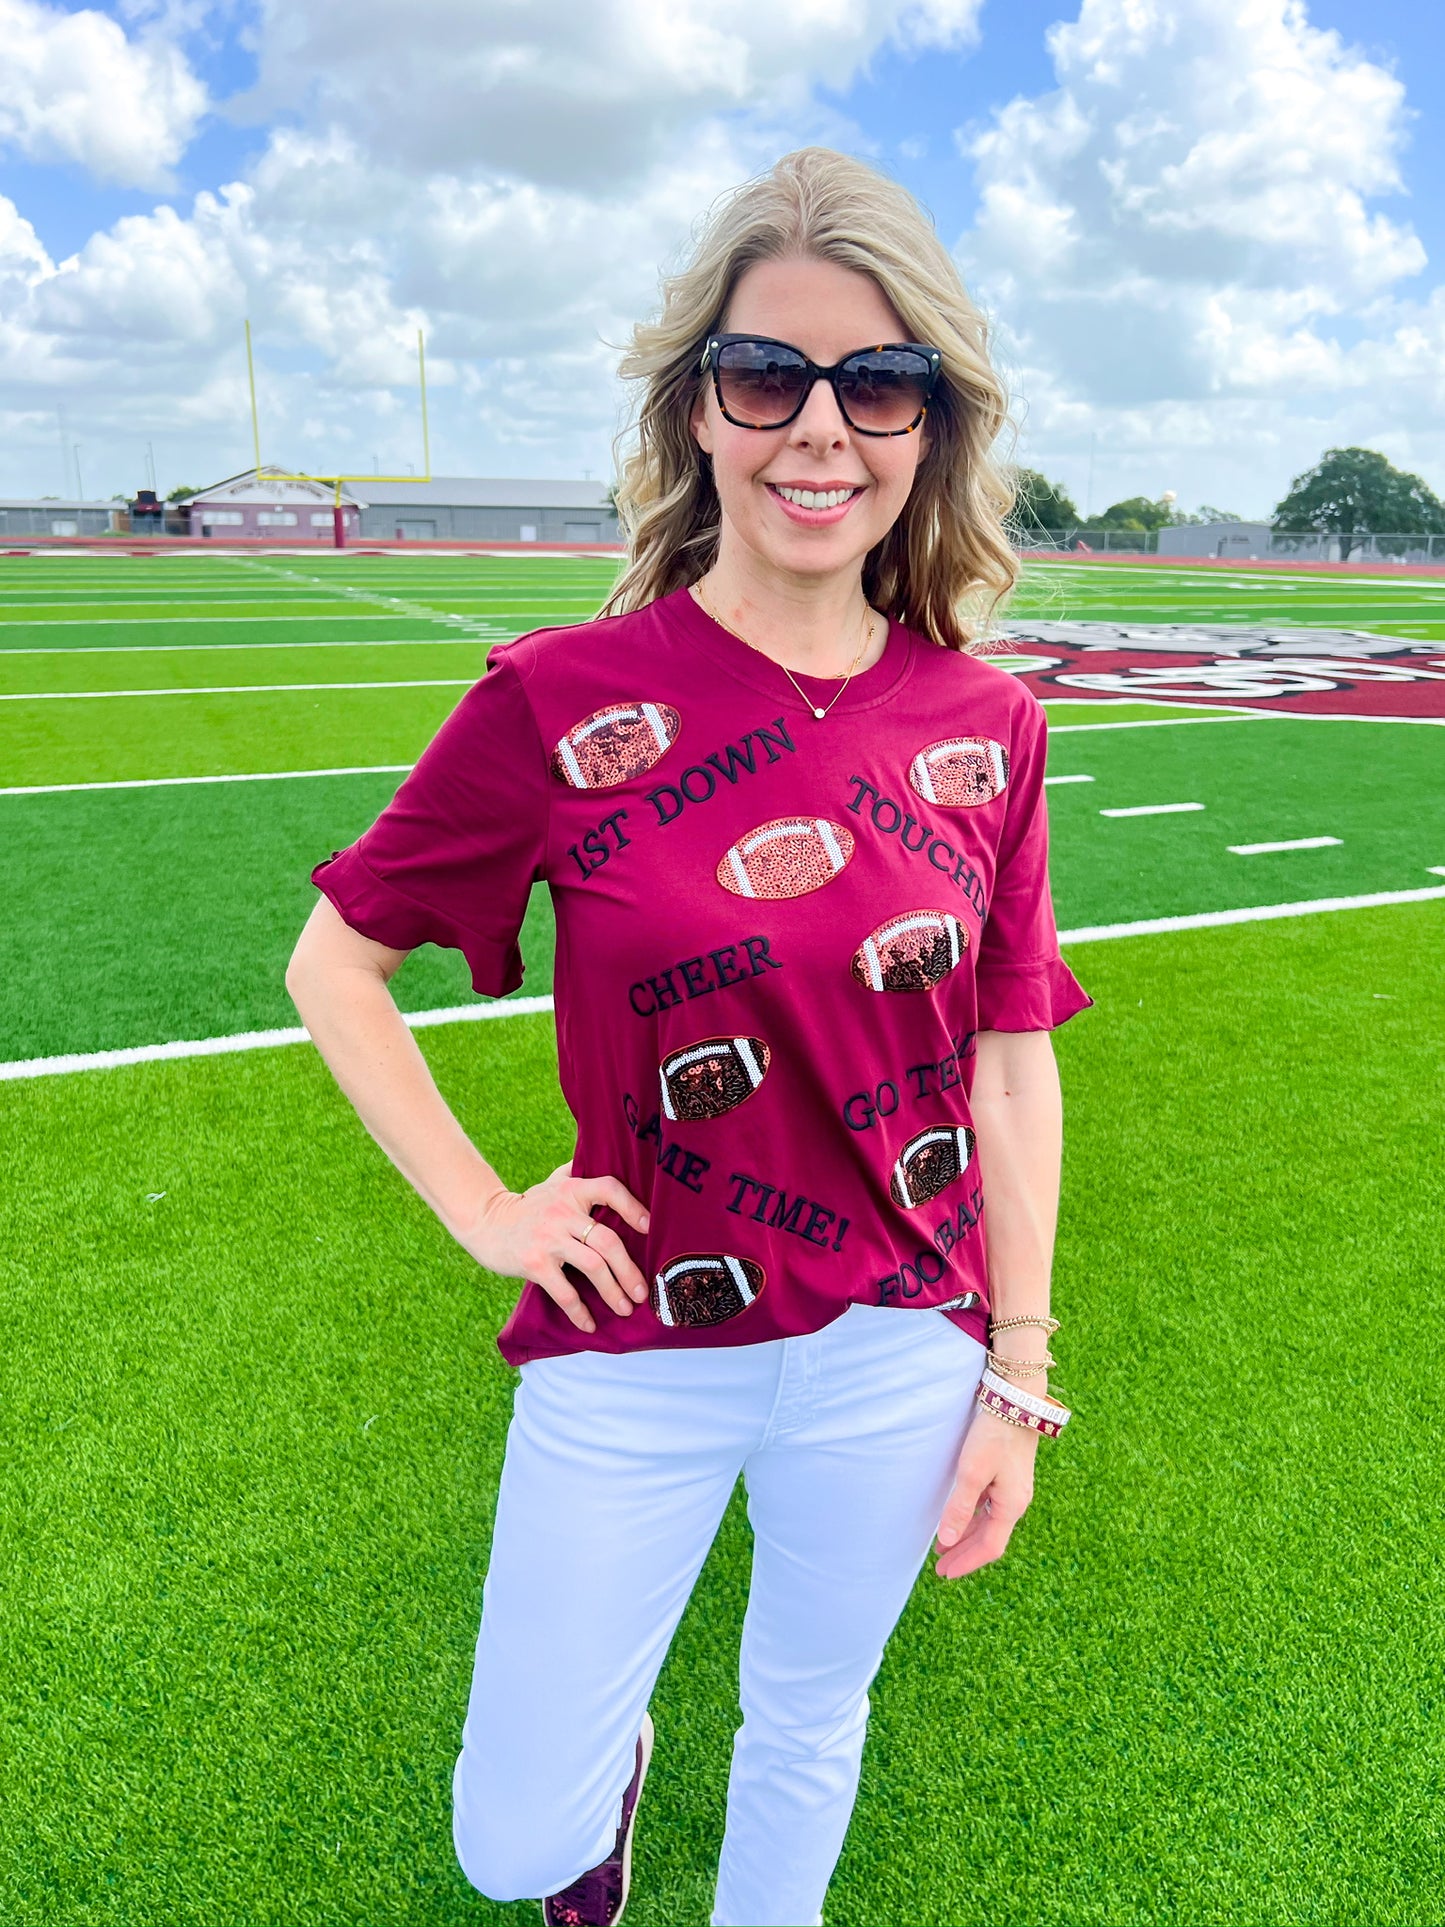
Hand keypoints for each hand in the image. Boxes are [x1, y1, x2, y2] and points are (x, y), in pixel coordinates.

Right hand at [457, 1162, 651, 1332]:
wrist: (486, 1223)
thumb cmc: (529, 1206)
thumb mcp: (553, 1183)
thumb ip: (578, 1173)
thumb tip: (605, 1155)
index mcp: (572, 1189)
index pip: (610, 1189)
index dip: (633, 1207)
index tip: (649, 1228)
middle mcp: (563, 1211)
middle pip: (608, 1241)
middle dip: (630, 1270)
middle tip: (642, 1292)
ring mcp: (548, 1237)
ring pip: (593, 1266)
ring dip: (614, 1292)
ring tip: (625, 1308)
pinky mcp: (534, 1262)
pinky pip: (564, 1291)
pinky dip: (579, 1311)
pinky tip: (589, 1324)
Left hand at [933, 1406, 1038, 1579]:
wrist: (1016, 1401)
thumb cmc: (994, 1435)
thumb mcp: (972, 1472)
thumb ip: (960, 1507)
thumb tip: (948, 1540)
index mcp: (1012, 1506)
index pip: (989, 1547)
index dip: (966, 1562)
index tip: (945, 1573)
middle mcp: (1016, 1502)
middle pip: (989, 1538)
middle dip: (965, 1553)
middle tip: (940, 1567)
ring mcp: (1014, 1489)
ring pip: (989, 1523)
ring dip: (967, 1536)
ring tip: (944, 1546)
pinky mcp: (1008, 1475)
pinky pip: (990, 1508)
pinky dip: (973, 1518)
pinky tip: (960, 1518)